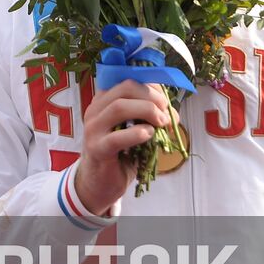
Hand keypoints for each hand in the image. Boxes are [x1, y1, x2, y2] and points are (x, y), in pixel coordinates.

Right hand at [73, 80, 170, 214]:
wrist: (99, 183)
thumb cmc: (120, 153)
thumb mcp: (134, 129)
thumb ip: (147, 116)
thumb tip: (171, 111)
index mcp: (104, 101)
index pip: (129, 80)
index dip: (153, 86)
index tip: (166, 101)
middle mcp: (95, 110)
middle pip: (125, 88)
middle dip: (152, 97)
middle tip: (166, 112)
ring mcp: (93, 129)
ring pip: (119, 107)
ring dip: (147, 111)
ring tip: (161, 124)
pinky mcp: (97, 149)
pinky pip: (117, 137)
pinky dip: (137, 133)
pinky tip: (149, 135)